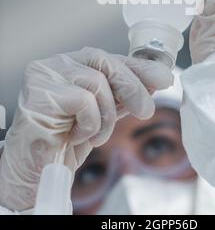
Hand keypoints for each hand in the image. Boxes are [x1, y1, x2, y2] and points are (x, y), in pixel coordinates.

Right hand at [0, 48, 172, 210]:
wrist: (36, 170)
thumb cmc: (65, 140)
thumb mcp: (102, 113)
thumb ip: (120, 95)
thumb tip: (151, 83)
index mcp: (72, 63)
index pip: (110, 58)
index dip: (139, 68)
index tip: (164, 78)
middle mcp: (57, 63)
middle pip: (105, 62)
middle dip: (132, 87)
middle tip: (146, 111)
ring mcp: (46, 74)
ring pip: (96, 82)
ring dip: (105, 116)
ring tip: (94, 135)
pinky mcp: (40, 92)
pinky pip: (83, 100)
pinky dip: (89, 124)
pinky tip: (75, 135)